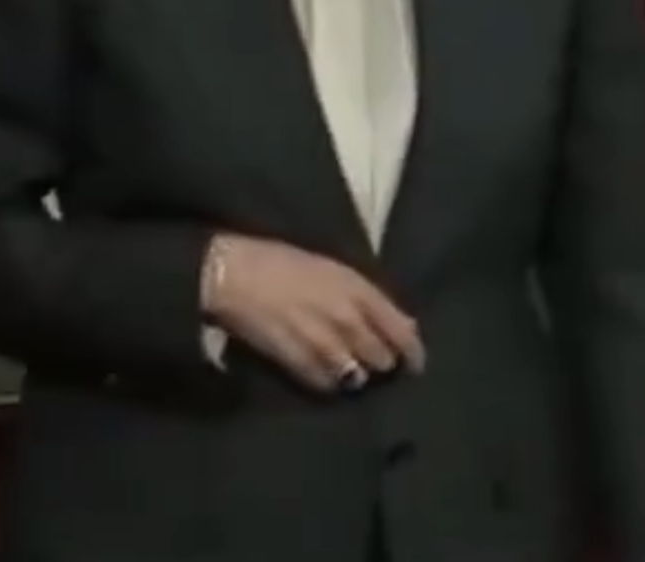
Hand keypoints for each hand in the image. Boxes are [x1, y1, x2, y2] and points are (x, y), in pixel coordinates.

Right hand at [203, 234, 425, 391]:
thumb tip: (401, 325)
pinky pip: (328, 385)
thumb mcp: (330, 269)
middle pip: (383, 359)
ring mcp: (325, 346)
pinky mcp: (300, 365)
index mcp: (357, 290)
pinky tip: (319, 370)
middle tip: (370, 358)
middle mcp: (348, 321)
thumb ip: (365, 297)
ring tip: (343, 366)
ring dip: (354, 373)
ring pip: (358, 376)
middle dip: (380, 360)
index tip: (413, 363)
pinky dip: (328, 381)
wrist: (231, 275)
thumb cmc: (278, 261)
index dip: (413, 353)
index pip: (402, 332)